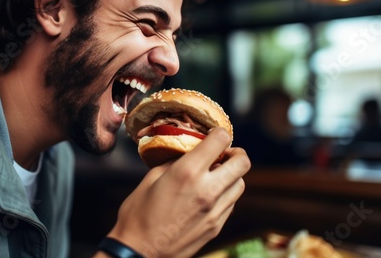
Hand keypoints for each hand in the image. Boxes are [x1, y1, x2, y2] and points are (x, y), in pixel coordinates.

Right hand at [105, 127, 250, 257]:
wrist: (139, 252)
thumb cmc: (138, 214)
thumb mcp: (152, 177)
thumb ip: (175, 162)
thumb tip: (189, 153)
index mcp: (188, 172)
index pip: (220, 140)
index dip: (219, 133)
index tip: (213, 136)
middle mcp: (207, 190)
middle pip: (242, 162)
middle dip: (235, 152)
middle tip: (223, 154)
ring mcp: (215, 210)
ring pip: (241, 183)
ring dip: (232, 174)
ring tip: (215, 175)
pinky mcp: (216, 226)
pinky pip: (232, 202)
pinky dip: (226, 193)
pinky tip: (210, 194)